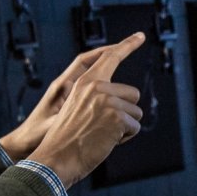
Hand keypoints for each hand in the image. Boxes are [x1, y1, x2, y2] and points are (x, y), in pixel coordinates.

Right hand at [3, 34, 146, 160]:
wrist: (56, 159)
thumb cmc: (65, 139)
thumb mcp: (74, 108)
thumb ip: (94, 98)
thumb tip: (122, 99)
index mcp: (85, 82)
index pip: (109, 58)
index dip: (126, 45)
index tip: (140, 36)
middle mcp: (97, 87)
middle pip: (132, 94)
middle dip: (125, 112)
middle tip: (103, 127)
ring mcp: (107, 101)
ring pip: (136, 112)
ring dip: (125, 127)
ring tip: (101, 135)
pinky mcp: (116, 117)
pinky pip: (135, 127)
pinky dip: (125, 138)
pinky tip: (106, 142)